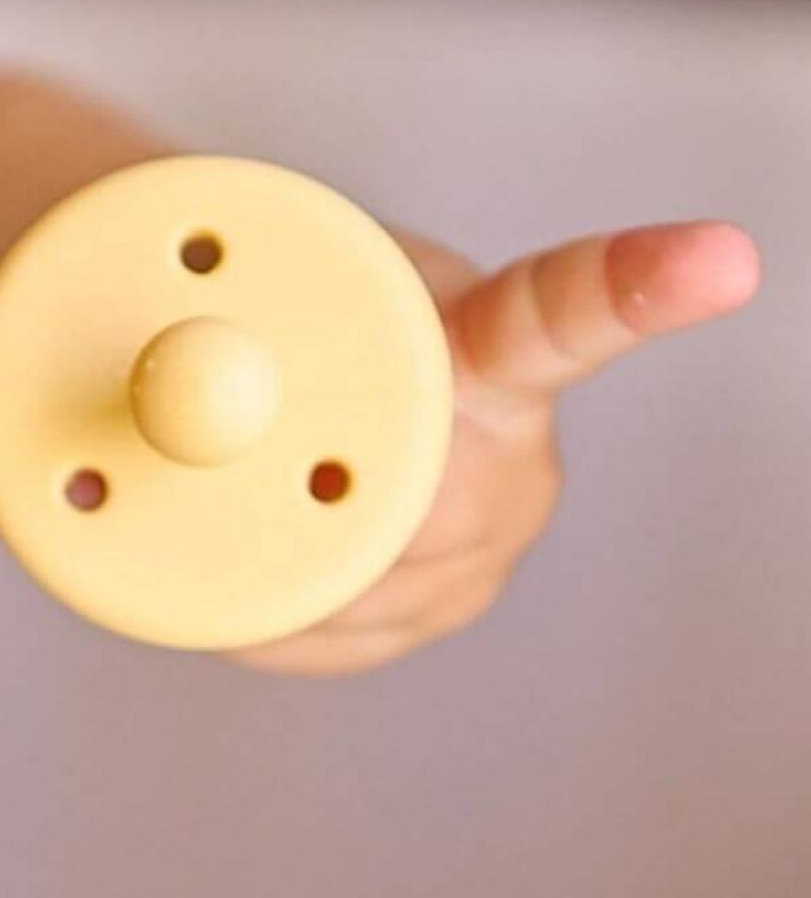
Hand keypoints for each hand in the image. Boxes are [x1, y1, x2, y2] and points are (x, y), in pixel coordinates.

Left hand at [235, 220, 762, 676]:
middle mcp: (511, 445)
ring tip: (229, 488)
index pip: (563, 312)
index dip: (635, 288)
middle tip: (217, 451)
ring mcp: (485, 538)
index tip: (717, 261)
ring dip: (261, 557)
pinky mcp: (434, 606)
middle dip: (300, 505)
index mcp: (473, 332)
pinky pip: (323, 636)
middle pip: (420, 517)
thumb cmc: (249, 318)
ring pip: (355, 592)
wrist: (254, 369)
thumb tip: (180, 360)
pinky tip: (254, 549)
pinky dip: (257, 607)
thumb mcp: (217, 290)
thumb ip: (201, 313)